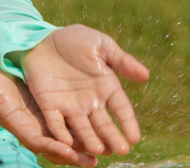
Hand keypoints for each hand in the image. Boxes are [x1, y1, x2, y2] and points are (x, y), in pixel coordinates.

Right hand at [0, 63, 95, 166]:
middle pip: (56, 146)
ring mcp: (44, 120)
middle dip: (74, 155)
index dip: (51, 147)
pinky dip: (86, 129)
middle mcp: (33, 127)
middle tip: (93, 160)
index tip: (67, 150)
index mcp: (17, 124)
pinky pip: (72, 123)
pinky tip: (103, 131)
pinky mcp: (53, 111)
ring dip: (86, 146)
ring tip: (107, 150)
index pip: (35, 141)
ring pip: (68, 138)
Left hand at [22, 25, 148, 157]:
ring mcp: (70, 105)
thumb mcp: (101, 45)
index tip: (135, 138)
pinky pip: (55, 122)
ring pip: (82, 127)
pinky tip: (67, 142)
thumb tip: (146, 75)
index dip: (128, 122)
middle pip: (103, 123)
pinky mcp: (49, 105)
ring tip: (98, 150)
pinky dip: (60, 132)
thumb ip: (121, 60)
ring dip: (89, 139)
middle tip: (121, 150)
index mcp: (106, 87)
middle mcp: (90, 102)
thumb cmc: (75, 40)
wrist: (44, 37)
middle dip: (112, 136)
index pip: (121, 108)